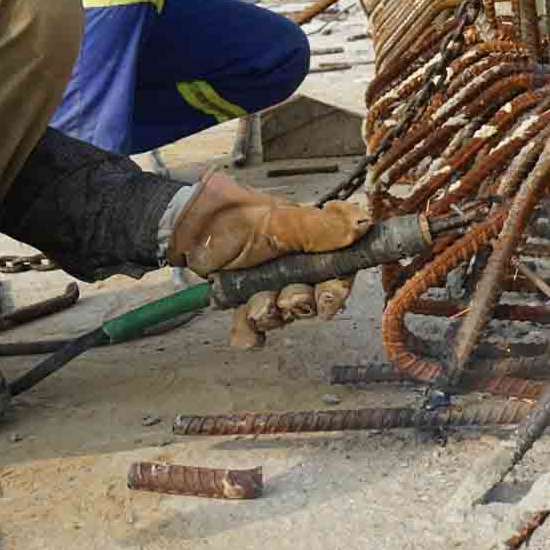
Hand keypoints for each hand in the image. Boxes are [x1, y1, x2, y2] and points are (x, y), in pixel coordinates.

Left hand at [166, 169, 369, 348]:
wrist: (182, 234)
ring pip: (285, 316)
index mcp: (309, 241)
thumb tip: (366, 224)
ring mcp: (269, 285)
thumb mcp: (276, 222)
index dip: (336, 290)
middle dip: (298, 303)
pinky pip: (258, 330)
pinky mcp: (245, 302)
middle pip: (314, 300)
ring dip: (270, 312)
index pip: (339, 272)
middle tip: (284, 297)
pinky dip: (249, 331)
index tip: (327, 301)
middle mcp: (293, 265)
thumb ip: (320, 229)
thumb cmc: (229, 218)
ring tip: (251, 301)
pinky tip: (241, 327)